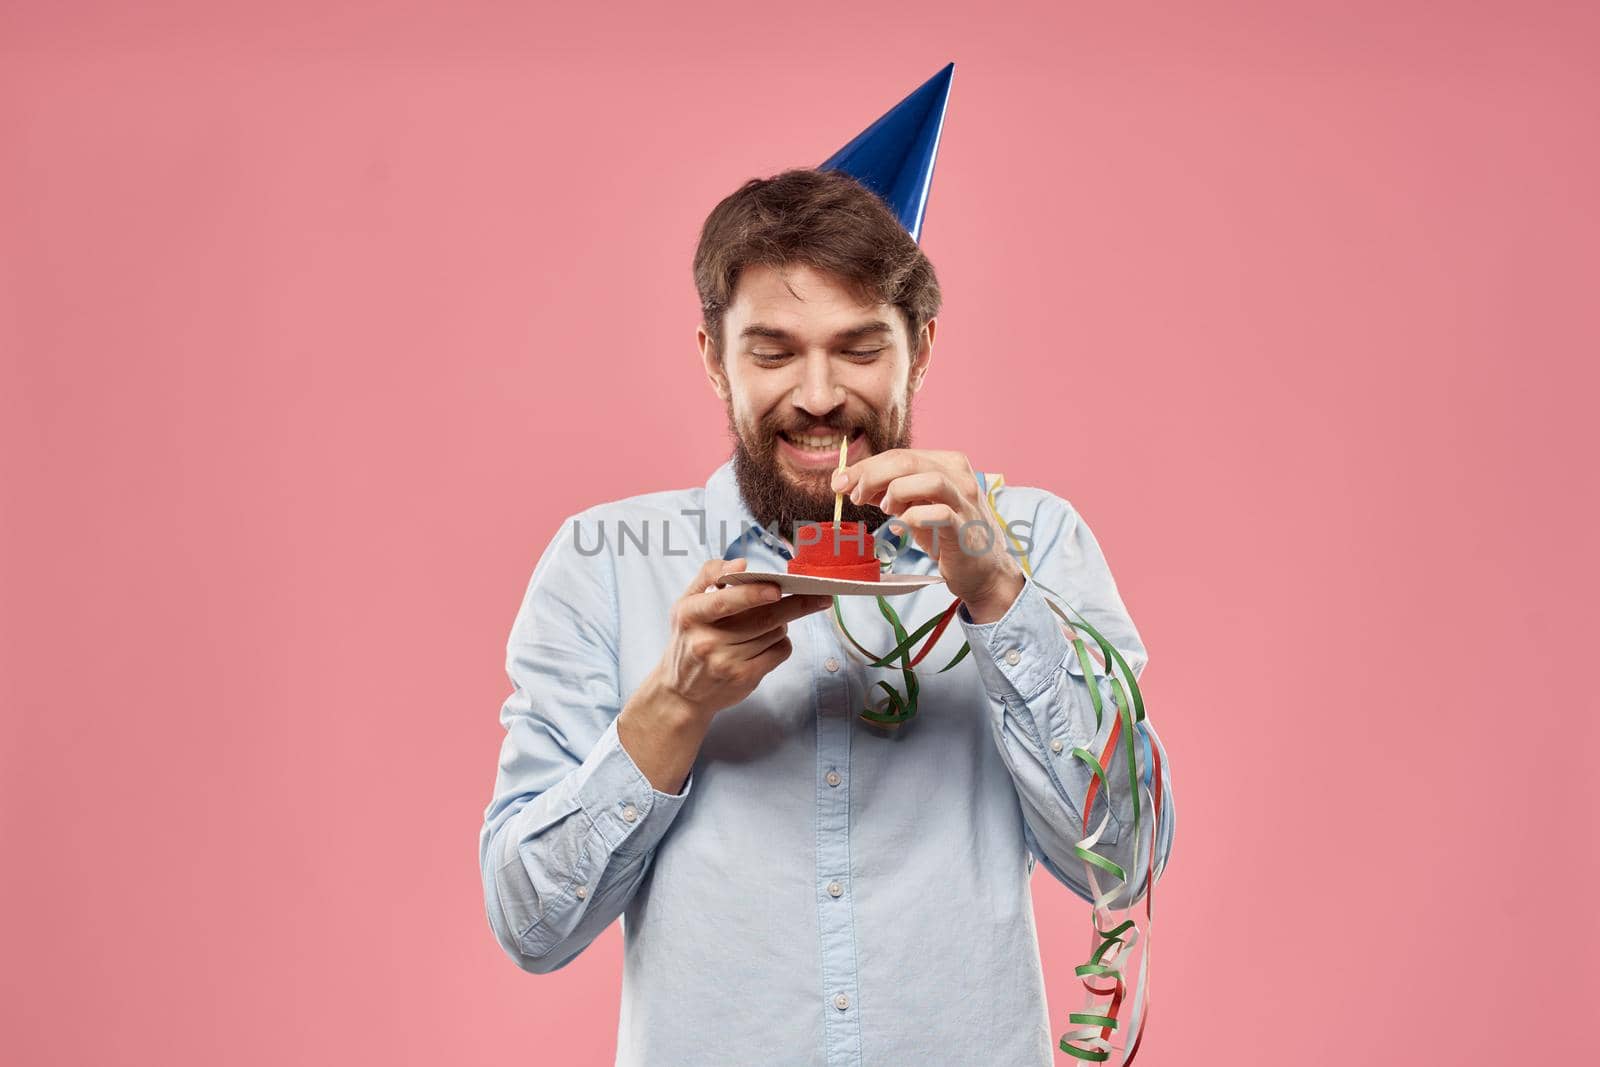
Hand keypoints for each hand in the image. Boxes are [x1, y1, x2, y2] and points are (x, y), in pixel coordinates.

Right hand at [649, 558, 833, 720]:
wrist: (682, 692)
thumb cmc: (689, 638)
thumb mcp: (686, 603)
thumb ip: (710, 575)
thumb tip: (741, 565)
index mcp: (690, 614)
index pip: (725, 601)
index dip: (753, 594)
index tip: (777, 588)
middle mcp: (706, 640)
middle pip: (762, 618)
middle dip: (795, 605)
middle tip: (820, 596)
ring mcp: (726, 662)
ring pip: (775, 633)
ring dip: (783, 623)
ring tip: (773, 620)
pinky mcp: (743, 678)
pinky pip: (779, 652)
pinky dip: (782, 642)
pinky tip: (769, 641)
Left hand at [832, 448, 1024, 623]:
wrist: (982, 571)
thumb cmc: (947, 535)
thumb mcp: (915, 506)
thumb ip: (888, 492)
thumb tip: (850, 483)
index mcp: (947, 464)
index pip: (899, 454)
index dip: (865, 466)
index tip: (840, 482)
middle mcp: (959, 477)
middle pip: (909, 461)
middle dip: (871, 475)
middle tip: (852, 494)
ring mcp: (965, 502)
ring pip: (929, 480)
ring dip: (897, 491)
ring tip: (884, 509)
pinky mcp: (966, 529)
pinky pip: (940, 514)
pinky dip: (913, 517)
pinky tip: (900, 525)